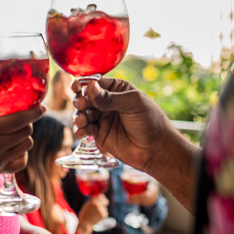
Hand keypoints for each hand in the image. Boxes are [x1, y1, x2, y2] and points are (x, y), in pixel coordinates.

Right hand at [0, 69, 43, 187]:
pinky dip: (22, 154)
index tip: (42, 107)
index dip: (34, 112)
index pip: (21, 119)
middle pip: (27, 131)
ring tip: (18, 129)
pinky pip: (21, 163)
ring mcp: (1, 158)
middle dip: (28, 122)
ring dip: (26, 136)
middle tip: (22, 115)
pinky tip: (15, 147)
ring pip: (27, 145)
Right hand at [72, 77, 199, 212]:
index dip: (84, 84)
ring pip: (83, 113)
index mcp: (117, 89)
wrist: (157, 150)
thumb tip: (90, 87)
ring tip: (82, 121)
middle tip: (82, 106)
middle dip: (80, 101)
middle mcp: (108, 102)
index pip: (96, 83)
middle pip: (86, 97)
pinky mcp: (100, 134)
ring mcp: (103, 118)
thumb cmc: (151, 122)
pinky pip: (85, 129)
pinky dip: (80, 129)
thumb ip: (109, 98)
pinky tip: (81, 131)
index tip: (76, 87)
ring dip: (79, 116)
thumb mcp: (132, 104)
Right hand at [76, 195, 108, 233]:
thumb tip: (97, 196)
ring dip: (102, 209)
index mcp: (93, 201)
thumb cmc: (85, 214)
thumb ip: (93, 200)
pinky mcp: (104, 215)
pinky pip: (105, 212)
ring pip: (105, 207)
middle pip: (106, 201)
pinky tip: (97, 216)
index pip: (101, 196)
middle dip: (104, 202)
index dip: (101, 197)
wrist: (85, 224)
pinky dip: (102, 213)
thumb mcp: (87, 205)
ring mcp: (102, 210)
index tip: (101, 198)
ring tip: (96, 213)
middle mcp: (99, 205)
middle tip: (102, 204)